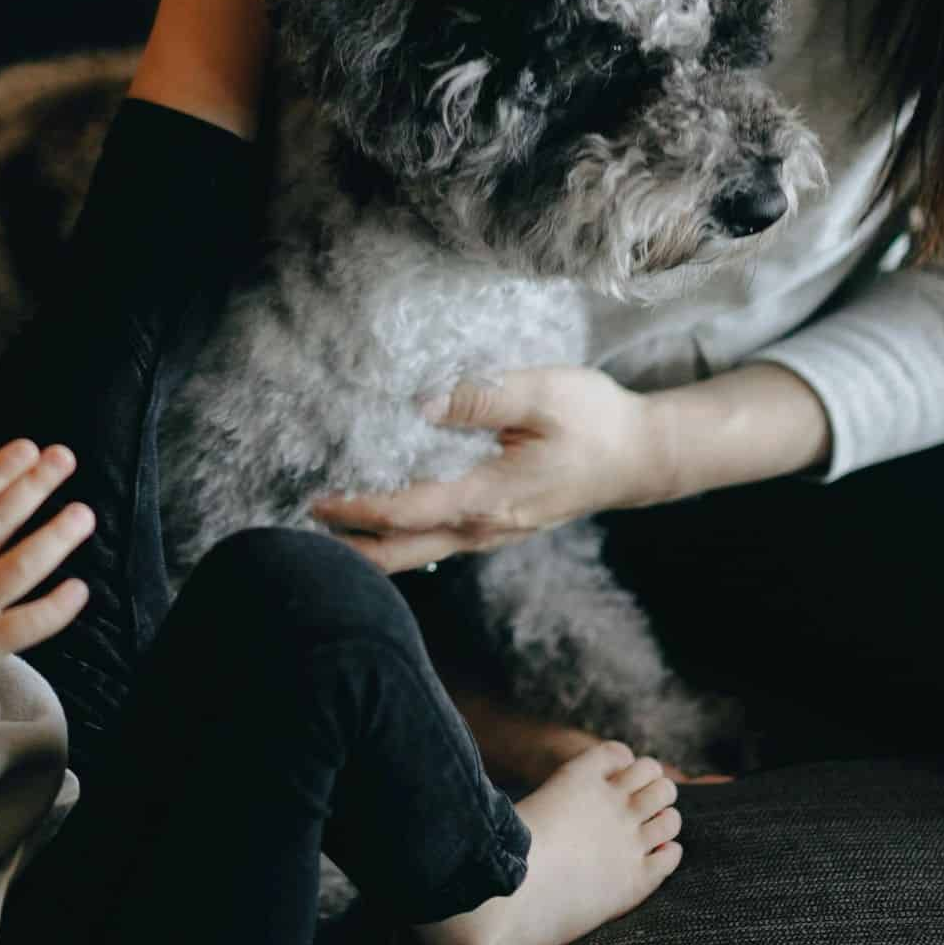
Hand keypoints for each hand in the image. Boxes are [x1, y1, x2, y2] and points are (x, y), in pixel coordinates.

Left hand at [311, 366, 661, 572]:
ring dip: (373, 545)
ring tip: (325, 530)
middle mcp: (486, 526)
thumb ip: (477, 398)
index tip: (317, 502)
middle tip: (301, 535)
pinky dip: (401, 535)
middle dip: (352, 547)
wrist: (642, 458)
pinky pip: (438, 539)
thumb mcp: (540, 392)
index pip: (409, 513)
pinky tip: (378, 520)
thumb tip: (418, 403)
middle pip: (404, 552)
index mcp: (491, 496)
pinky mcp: (497, 523)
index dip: (359, 510)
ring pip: (420, 552)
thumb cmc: (595, 420)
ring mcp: (492, 531)